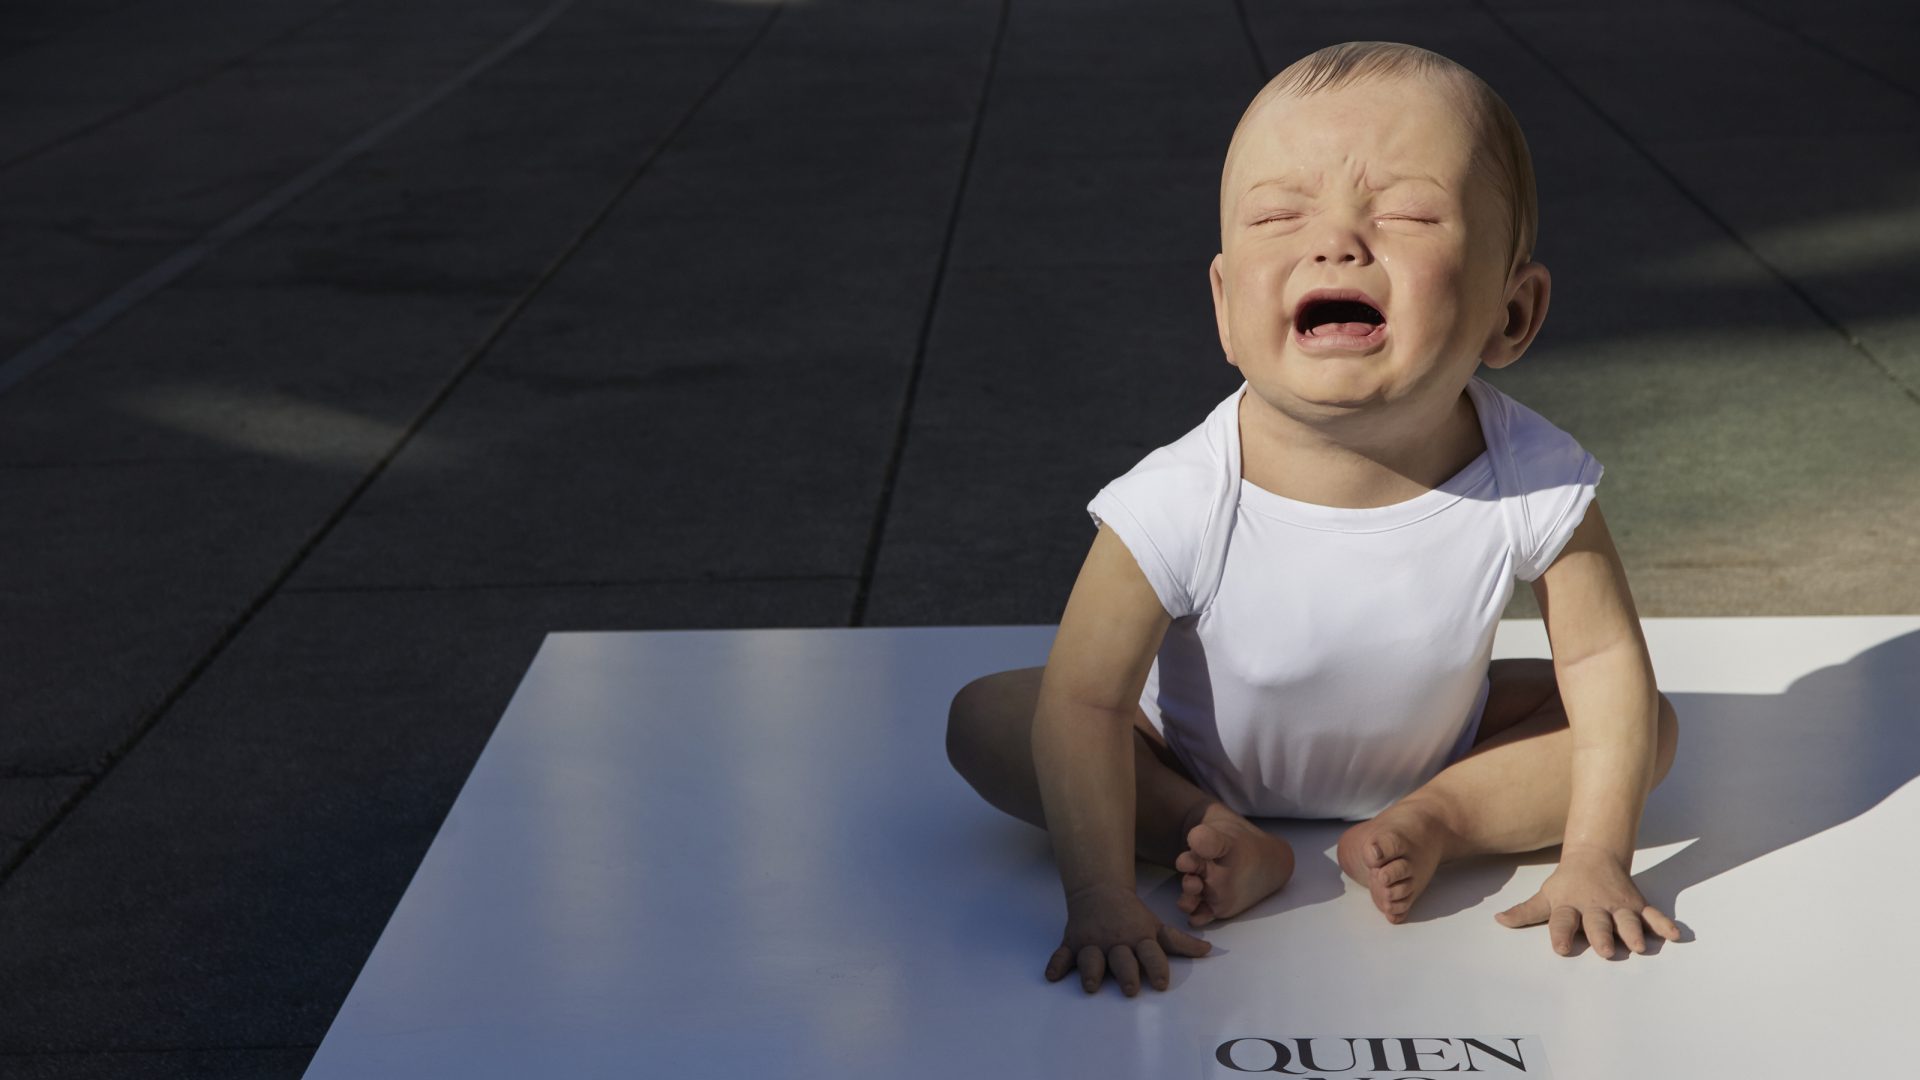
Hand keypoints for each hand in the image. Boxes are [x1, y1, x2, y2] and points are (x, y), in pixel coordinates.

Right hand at [1044, 883, 1211, 995]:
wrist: (1100, 891)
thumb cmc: (1133, 915)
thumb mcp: (1157, 926)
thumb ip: (1180, 942)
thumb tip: (1209, 951)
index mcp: (1138, 937)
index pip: (1151, 953)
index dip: (1156, 967)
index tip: (1161, 983)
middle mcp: (1116, 941)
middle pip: (1121, 958)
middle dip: (1126, 973)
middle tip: (1130, 988)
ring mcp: (1092, 942)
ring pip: (1091, 958)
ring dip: (1090, 971)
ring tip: (1091, 985)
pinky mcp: (1072, 943)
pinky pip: (1062, 954)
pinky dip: (1056, 964)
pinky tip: (1052, 976)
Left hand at [1494, 846, 1681, 957]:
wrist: (1595, 856)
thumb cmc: (1567, 884)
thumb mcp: (1545, 896)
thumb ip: (1525, 912)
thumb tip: (1498, 920)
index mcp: (1570, 906)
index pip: (1562, 921)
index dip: (1561, 934)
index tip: (1561, 948)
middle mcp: (1595, 907)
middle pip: (1598, 923)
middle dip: (1602, 935)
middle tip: (1606, 950)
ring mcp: (1618, 906)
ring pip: (1627, 920)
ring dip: (1633, 932)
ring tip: (1640, 946)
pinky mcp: (1637, 905)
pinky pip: (1653, 915)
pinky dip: (1664, 924)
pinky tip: (1675, 935)